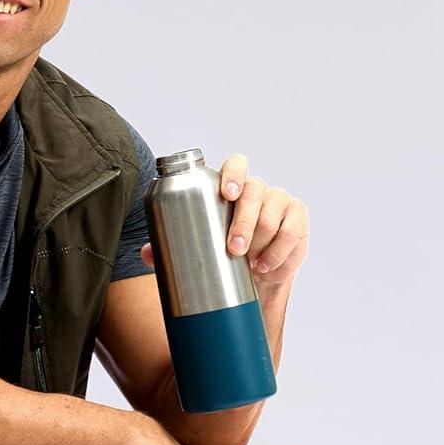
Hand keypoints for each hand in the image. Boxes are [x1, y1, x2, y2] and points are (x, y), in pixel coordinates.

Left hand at [140, 153, 308, 292]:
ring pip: (273, 213)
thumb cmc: (222, 255)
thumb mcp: (197, 249)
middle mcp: (257, 190)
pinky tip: (266, 264)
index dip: (233, 174)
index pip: (236, 164)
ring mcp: (280, 202)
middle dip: (245, 220)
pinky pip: (292, 230)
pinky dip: (279, 250)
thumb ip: (170, 246)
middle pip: (255, 191)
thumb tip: (147, 252)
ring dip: (261, 240)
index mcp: (230, 187)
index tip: (226, 194)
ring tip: (249, 263)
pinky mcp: (297, 220)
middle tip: (234, 249)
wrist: (254, 280)